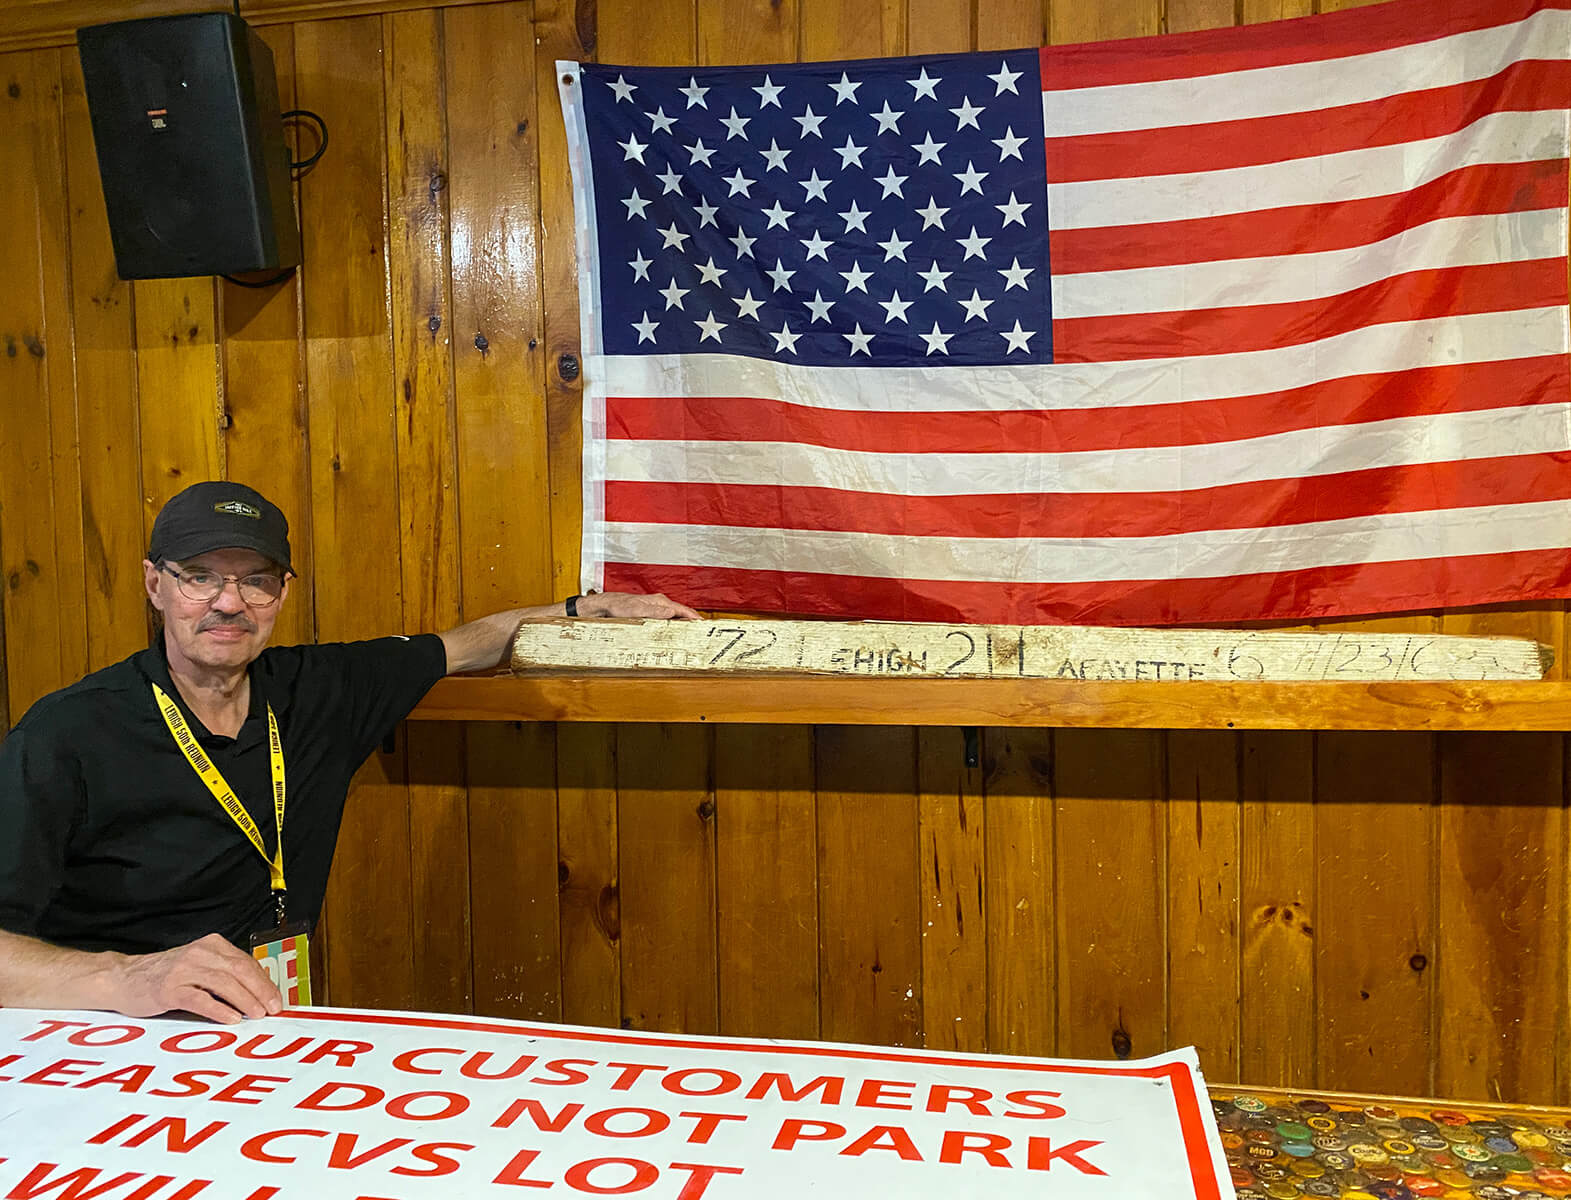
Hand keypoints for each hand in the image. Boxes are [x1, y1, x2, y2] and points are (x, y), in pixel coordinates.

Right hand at [106, 933, 283, 1023]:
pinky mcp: (168, 989)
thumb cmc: (165, 976)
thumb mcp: (199, 967)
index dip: (264, 982)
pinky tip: (231, 1019)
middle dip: (260, 990)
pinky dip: (218, 1009)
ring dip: (244, 1000)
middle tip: (273, 1008)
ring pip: (222, 983)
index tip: (276, 999)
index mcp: (211, 945)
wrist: (123, 978)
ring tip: (257, 1015)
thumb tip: (258, 993)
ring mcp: (183, 970)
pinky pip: (199, 998)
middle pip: (239, 970)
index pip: (246, 962)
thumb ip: (224, 974)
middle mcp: (199, 954)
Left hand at [579, 591, 702, 619]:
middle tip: (701, 631)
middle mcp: (659, 604)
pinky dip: (673, 625)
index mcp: (659, 601)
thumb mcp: (637, 611)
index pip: (682, 609)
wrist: (606, 606)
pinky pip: (666, 620)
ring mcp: (655, 608)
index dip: (693, 617)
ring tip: (691, 633)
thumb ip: (654, 612)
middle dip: (691, 621)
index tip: (703, 624)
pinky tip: (674, 631)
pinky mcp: (650, 614)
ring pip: (674, 617)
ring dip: (683, 624)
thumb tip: (671, 612)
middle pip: (680, 613)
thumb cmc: (619, 606)